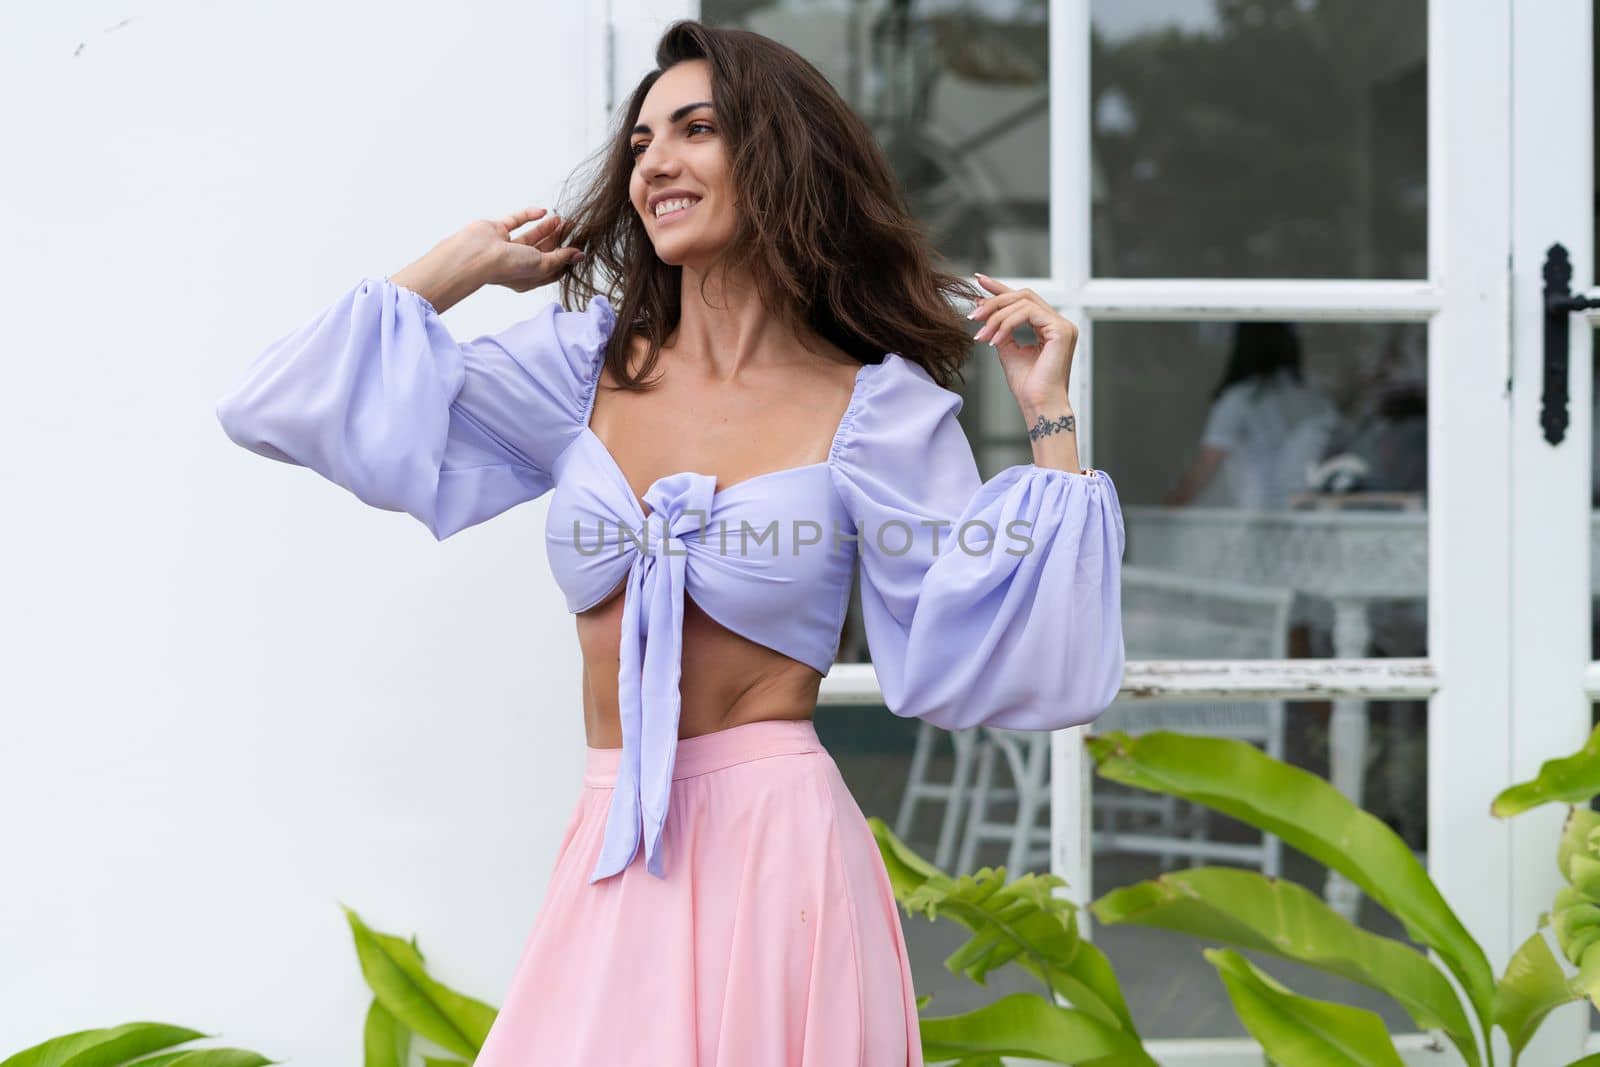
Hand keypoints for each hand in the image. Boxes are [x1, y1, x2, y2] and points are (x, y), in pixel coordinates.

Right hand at [455, 206, 586, 292]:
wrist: (476, 254)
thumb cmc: (506, 266)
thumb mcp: (542, 264)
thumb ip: (561, 258)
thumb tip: (579, 256)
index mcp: (528, 278)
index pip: (552, 268)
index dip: (565, 257)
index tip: (579, 246)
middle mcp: (517, 263)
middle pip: (543, 249)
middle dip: (558, 238)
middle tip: (572, 226)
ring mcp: (506, 246)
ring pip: (531, 235)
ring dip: (547, 227)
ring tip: (562, 218)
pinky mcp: (497, 230)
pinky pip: (516, 221)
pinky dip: (529, 215)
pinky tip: (543, 211)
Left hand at [967, 273, 1077, 414]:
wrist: (1038, 405)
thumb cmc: (1028, 386)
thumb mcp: (1008, 351)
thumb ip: (1001, 330)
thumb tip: (984, 310)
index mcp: (1049, 327)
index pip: (1023, 300)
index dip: (1001, 288)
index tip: (979, 280)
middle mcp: (1058, 323)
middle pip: (1022, 296)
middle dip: (994, 301)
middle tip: (973, 314)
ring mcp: (1062, 325)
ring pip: (1023, 302)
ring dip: (997, 316)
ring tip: (982, 333)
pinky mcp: (1061, 329)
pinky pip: (1028, 313)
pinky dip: (1007, 324)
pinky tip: (995, 339)